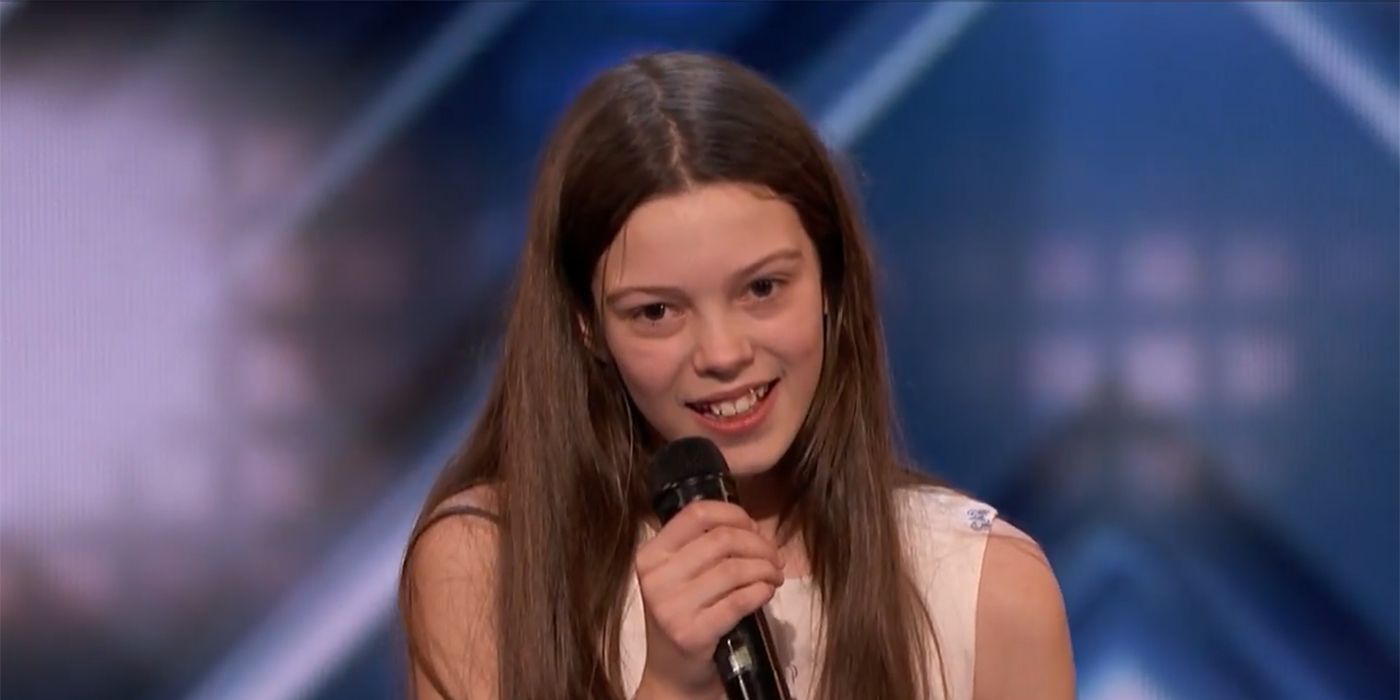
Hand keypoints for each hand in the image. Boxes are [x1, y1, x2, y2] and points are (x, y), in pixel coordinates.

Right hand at [633, 501, 783, 698]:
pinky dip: (761, 591)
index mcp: (651, 555)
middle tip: (774, 557)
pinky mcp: (692, 633)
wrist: (672, 675)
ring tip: (774, 576)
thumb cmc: (683, 617)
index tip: (753, 528)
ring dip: (765, 568)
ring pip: (734, 569)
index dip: (733, 514)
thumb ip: (702, 547)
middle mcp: (656, 578)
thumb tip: (752, 527)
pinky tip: (767, 592)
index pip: (696, 513)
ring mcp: (671, 608)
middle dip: (759, 545)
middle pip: (722, 539)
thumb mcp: (679, 576)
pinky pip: (739, 600)